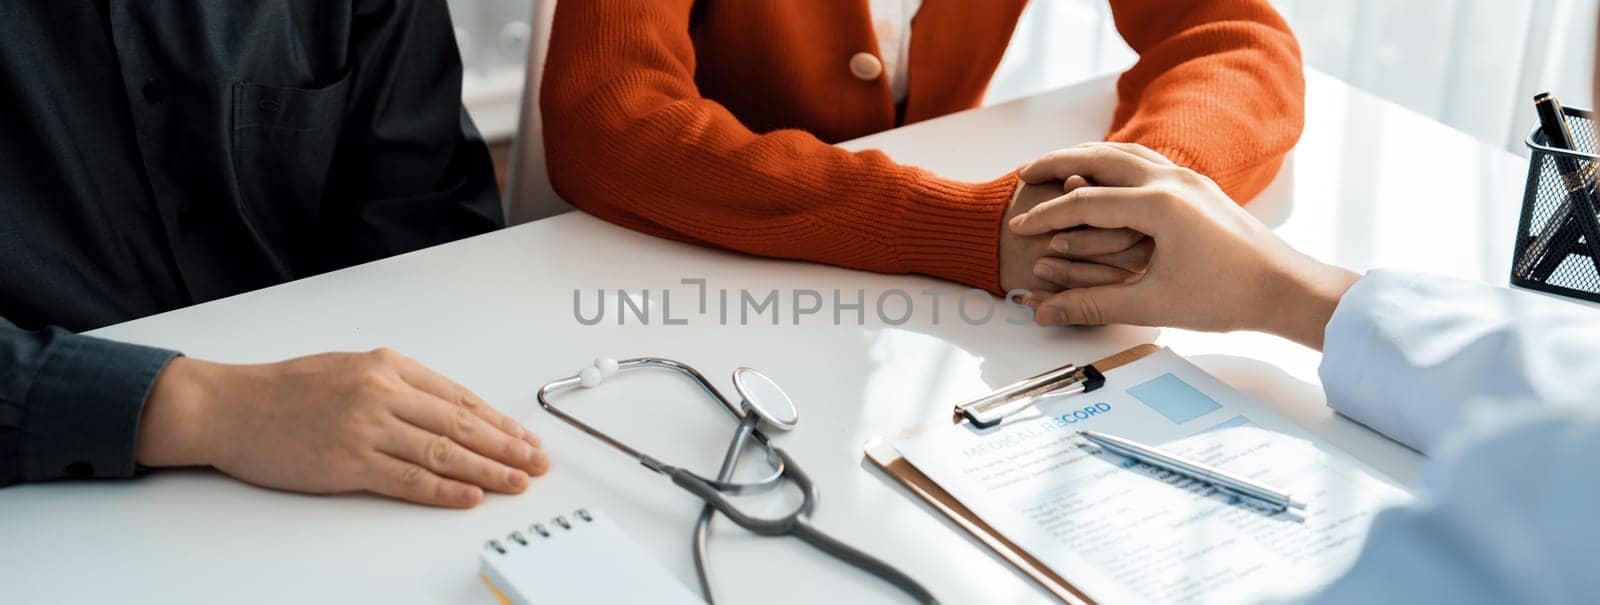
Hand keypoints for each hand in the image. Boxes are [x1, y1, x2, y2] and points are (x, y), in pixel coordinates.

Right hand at [135, 349, 549, 507]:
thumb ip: (397, 387)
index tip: (525, 436)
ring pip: (444, 452)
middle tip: (538, 461)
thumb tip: (447, 414)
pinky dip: (445, 489)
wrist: (228, 407)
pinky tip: (472, 496)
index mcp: (387, 365)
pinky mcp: (348, 463)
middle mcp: (383, 392)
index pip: (458, 396)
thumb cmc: (285, 390)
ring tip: (519, 481)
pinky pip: (409, 479)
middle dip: (507, 445)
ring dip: (489, 470)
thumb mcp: (350, 369)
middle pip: (461, 423)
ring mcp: (367, 428)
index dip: (498, 421)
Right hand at [1007, 143, 1358, 348]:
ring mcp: (1188, 178)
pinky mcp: (1199, 186)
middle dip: (1057, 163)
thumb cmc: (1226, 297)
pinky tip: (1105, 175)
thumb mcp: (1152, 303)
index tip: (1018, 228)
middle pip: (1099, 158)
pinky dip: (1115, 161)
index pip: (1084, 203)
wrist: (1286, 287)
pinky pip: (1146, 160)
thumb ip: (1092, 304)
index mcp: (1159, 205)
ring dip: (1086, 156)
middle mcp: (1172, 180)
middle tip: (1023, 173)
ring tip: (1056, 166)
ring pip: (1125, 152)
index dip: (1046, 217)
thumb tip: (1044, 313)